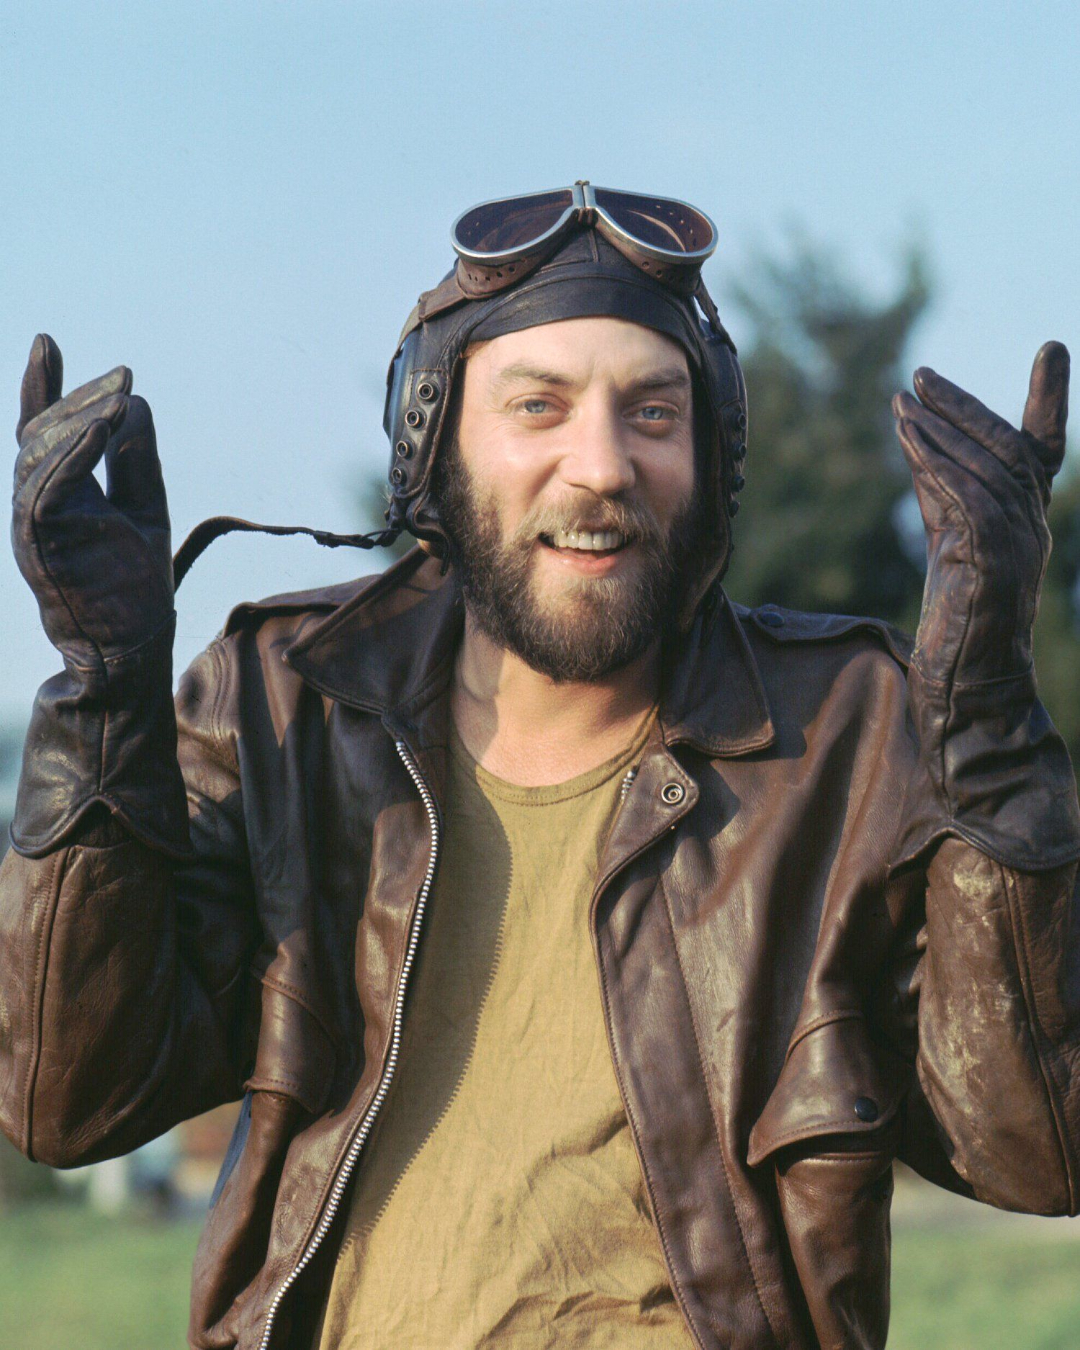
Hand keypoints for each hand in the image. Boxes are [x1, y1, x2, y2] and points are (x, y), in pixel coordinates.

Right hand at [12, 334, 174, 673]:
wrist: (128, 651)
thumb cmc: (132, 588)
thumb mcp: (144, 509)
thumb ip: (137, 462)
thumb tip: (136, 404)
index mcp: (56, 496)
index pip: (40, 432)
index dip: (41, 386)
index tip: (47, 342)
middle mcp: (35, 504)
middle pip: (40, 433)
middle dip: (78, 397)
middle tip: (122, 376)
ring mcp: (33, 523)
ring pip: (40, 453)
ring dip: (80, 418)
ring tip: (120, 395)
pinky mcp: (43, 541)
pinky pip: (50, 486)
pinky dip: (75, 452)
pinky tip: (105, 424)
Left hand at [892, 342, 1068, 690]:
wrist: (968, 685)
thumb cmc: (959, 616)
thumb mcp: (949, 538)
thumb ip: (940, 489)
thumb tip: (918, 436)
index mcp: (1029, 516)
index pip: (1044, 449)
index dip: (1049, 399)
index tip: (1053, 349)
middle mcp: (1034, 524)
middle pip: (1008, 447)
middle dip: (965, 406)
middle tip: (921, 377)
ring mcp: (1020, 543)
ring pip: (986, 468)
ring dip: (940, 431)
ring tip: (904, 403)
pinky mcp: (995, 563)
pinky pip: (970, 500)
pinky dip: (940, 466)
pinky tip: (911, 441)